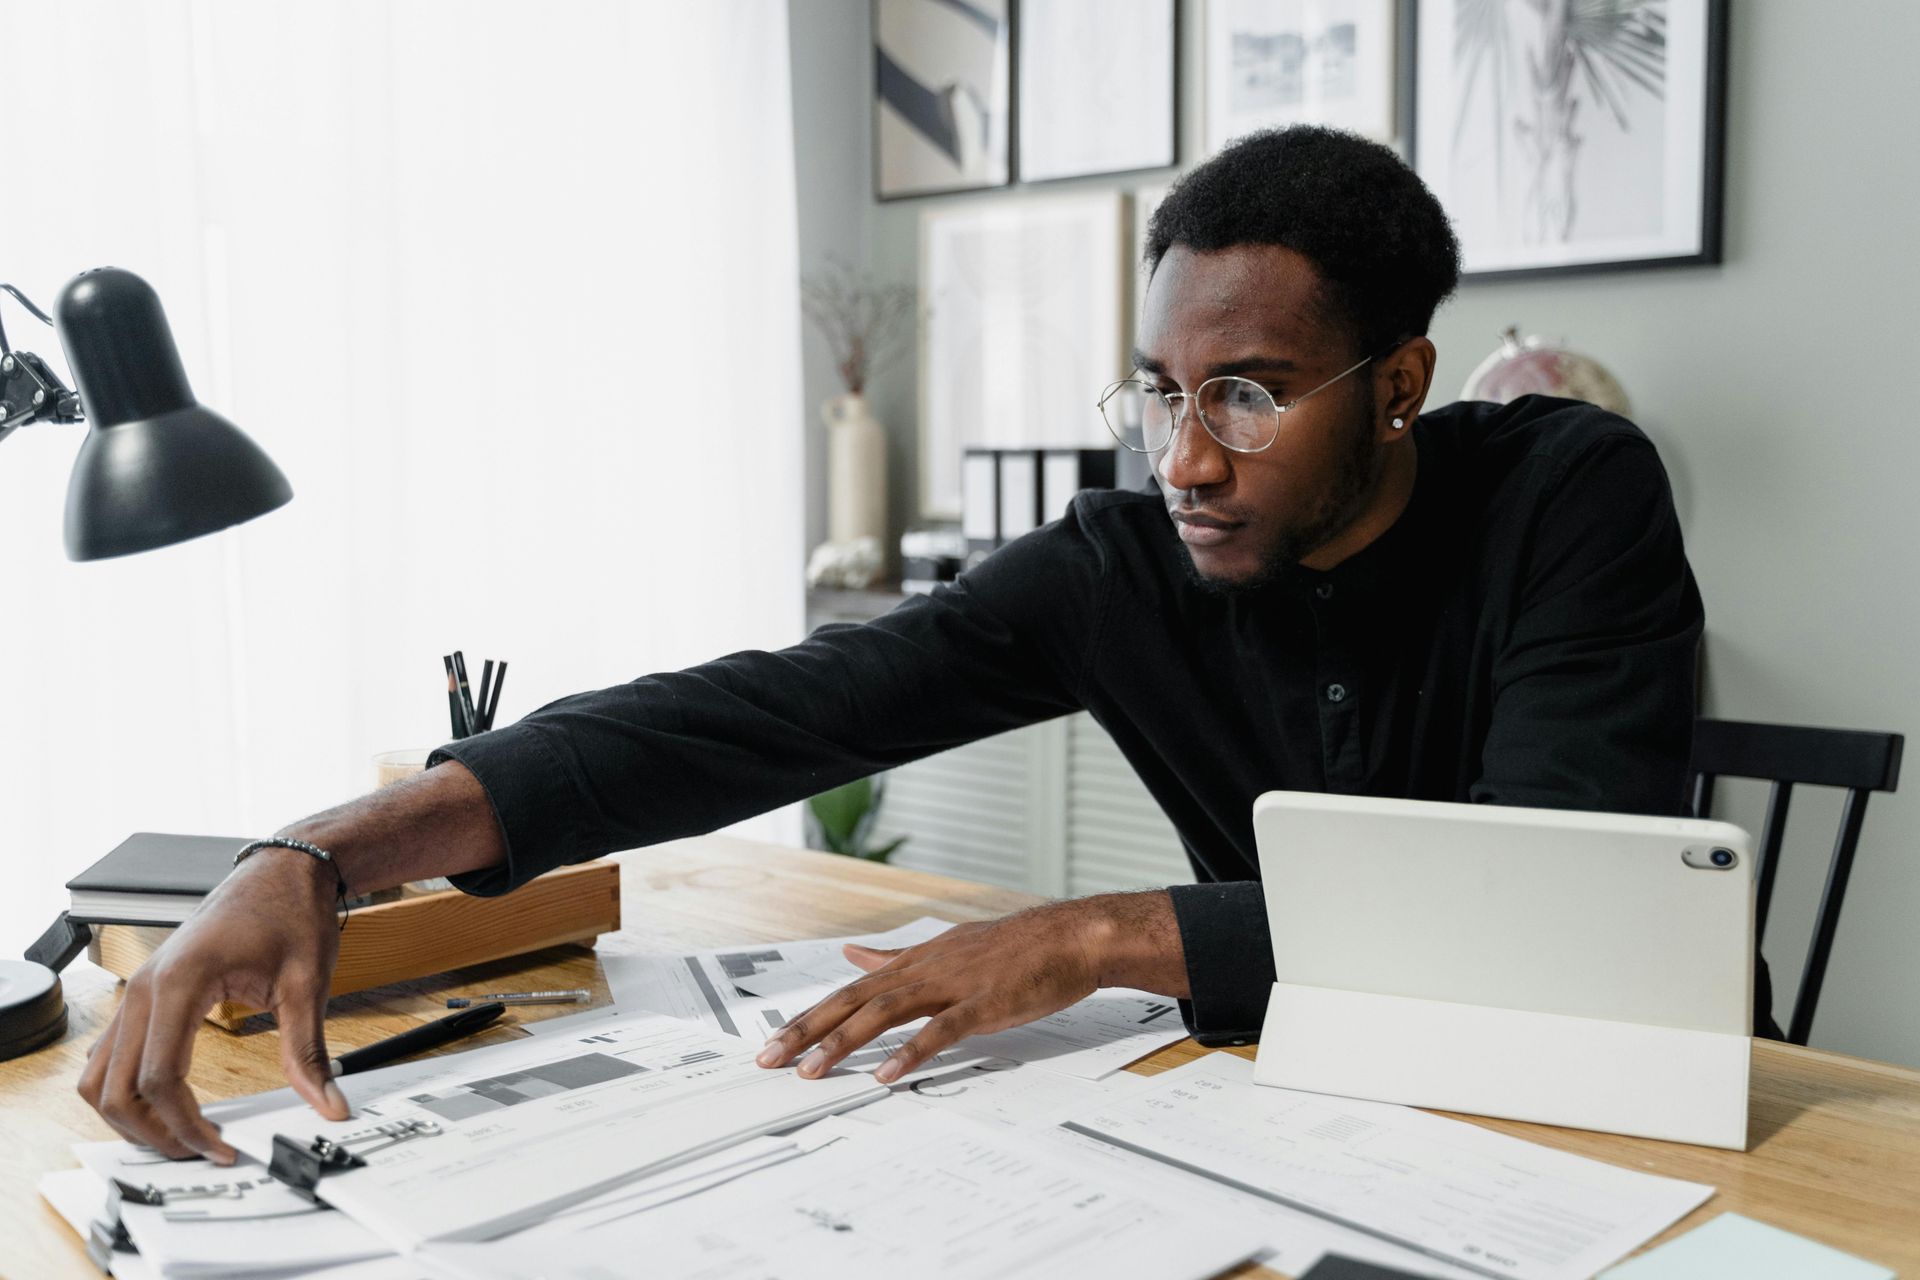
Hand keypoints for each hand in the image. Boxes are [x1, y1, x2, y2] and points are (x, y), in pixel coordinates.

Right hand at [76, 849, 350, 1163]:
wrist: (281, 870)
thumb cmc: (290, 912)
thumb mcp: (307, 982)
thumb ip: (308, 1051)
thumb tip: (327, 1102)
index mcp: (180, 982)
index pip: (159, 1078)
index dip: (186, 1126)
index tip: (222, 1148)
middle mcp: (144, 987)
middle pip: (116, 1088)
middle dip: (152, 1132)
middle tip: (200, 1153)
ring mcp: (136, 989)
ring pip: (100, 1076)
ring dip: (129, 1116)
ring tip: (180, 1136)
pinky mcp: (142, 993)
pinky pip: (110, 1054)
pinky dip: (124, 1088)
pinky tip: (164, 1105)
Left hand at [754, 892, 1187, 1083]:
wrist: (1070, 937)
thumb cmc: (1014, 948)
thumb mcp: (946, 946)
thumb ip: (897, 957)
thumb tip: (853, 956)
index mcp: (915, 961)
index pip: (850, 990)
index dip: (809, 1016)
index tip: (773, 1041)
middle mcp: (923, 969)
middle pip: (853, 1000)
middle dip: (806, 1030)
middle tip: (767, 1059)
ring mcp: (951, 986)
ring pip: (883, 1013)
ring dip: (843, 1043)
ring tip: (810, 1072)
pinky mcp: (981, 1005)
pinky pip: (938, 1032)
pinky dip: (909, 1053)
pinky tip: (884, 1074)